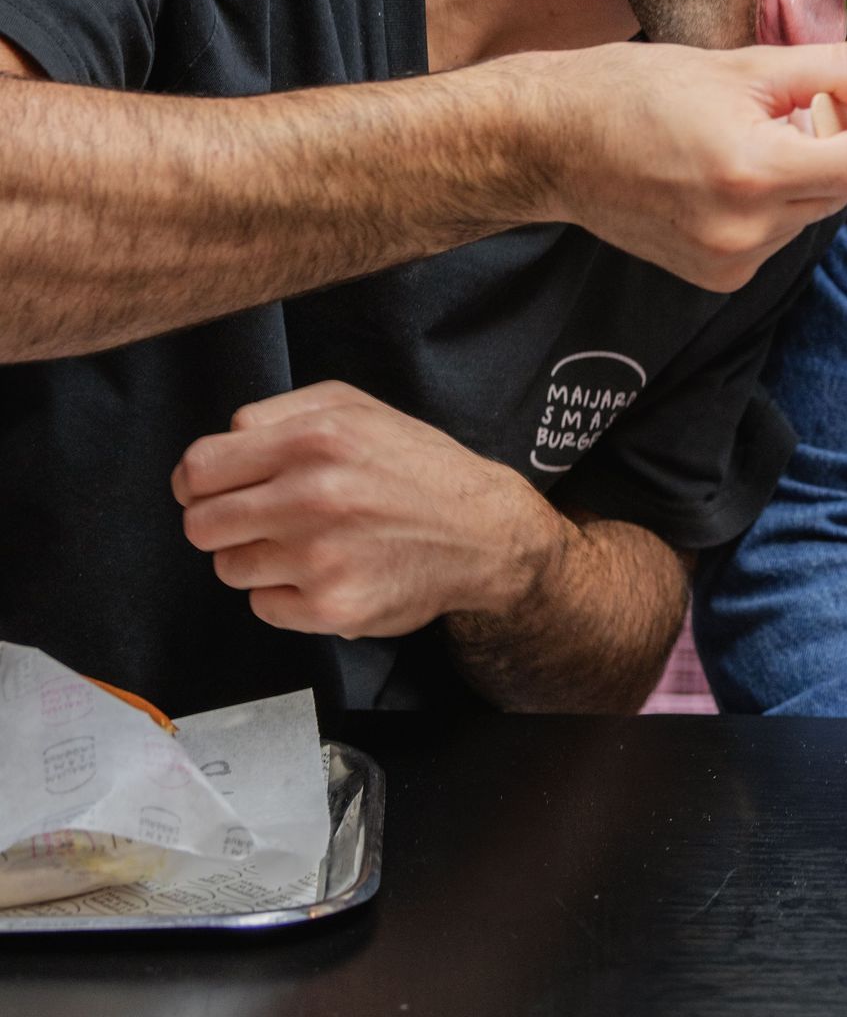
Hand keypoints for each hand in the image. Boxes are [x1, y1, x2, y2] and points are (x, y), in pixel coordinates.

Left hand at [173, 382, 559, 638]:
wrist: (483, 531)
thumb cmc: (413, 464)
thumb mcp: (353, 407)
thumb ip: (280, 413)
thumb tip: (224, 443)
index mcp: (313, 439)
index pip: (200, 467)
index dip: (194, 482)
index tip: (210, 490)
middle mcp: (313, 497)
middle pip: (201, 525)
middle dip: (219, 522)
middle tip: (254, 520)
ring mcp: (321, 559)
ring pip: (228, 568)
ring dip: (254, 558)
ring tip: (301, 544)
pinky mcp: (332, 608)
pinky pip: (263, 607)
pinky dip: (283, 594)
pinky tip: (322, 573)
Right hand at [524, 38, 846, 291]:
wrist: (552, 143)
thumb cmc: (639, 90)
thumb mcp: (745, 63)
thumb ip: (837, 75)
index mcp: (754, 171)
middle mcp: (745, 230)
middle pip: (841, 188)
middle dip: (833, 145)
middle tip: (789, 107)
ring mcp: (729, 262)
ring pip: (810, 213)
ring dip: (800, 175)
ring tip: (744, 139)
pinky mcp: (716, 278)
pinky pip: (776, 237)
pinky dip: (770, 205)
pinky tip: (723, 176)